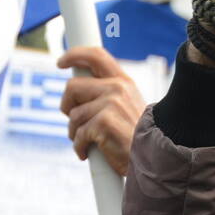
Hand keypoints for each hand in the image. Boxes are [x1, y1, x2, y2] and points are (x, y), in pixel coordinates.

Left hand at [57, 47, 145, 176]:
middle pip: (72, 87)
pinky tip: (86, 153)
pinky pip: (78, 134)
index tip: (61, 62)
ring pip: (73, 115)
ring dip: (74, 132)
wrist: (153, 158)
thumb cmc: (137, 139)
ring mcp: (111, 104)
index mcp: (123, 81)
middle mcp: (117, 88)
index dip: (74, 55)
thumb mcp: (126, 108)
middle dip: (67, 106)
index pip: (96, 56)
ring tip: (86, 142)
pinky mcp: (104, 123)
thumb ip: (107, 95)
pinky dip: (79, 147)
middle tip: (74, 121)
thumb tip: (75, 91)